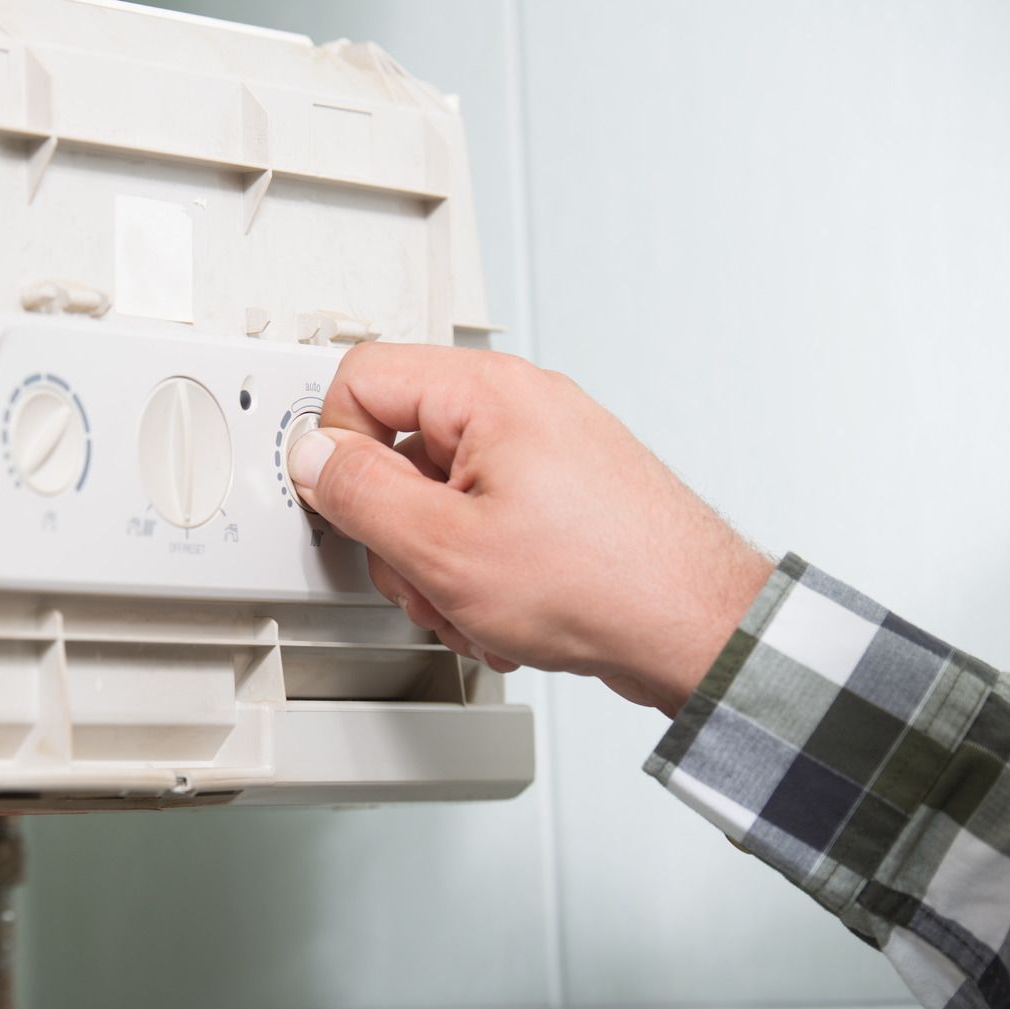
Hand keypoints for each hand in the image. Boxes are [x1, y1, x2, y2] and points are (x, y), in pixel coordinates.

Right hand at [287, 342, 773, 716]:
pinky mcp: (563, 496)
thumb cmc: (602, 583)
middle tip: (422, 573)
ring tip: (474, 605)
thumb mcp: (444, 546)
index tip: (343, 505)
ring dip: (438, 565)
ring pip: (439, 497)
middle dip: (397, 530)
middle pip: (398, 447)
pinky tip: (503, 613)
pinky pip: (484, 521)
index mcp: (488, 394)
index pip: (362, 378)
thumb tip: (313, 458)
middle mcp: (520, 407)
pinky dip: (479, 573)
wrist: (696, 629)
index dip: (336, 446)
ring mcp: (546, 452)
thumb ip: (359, 494)